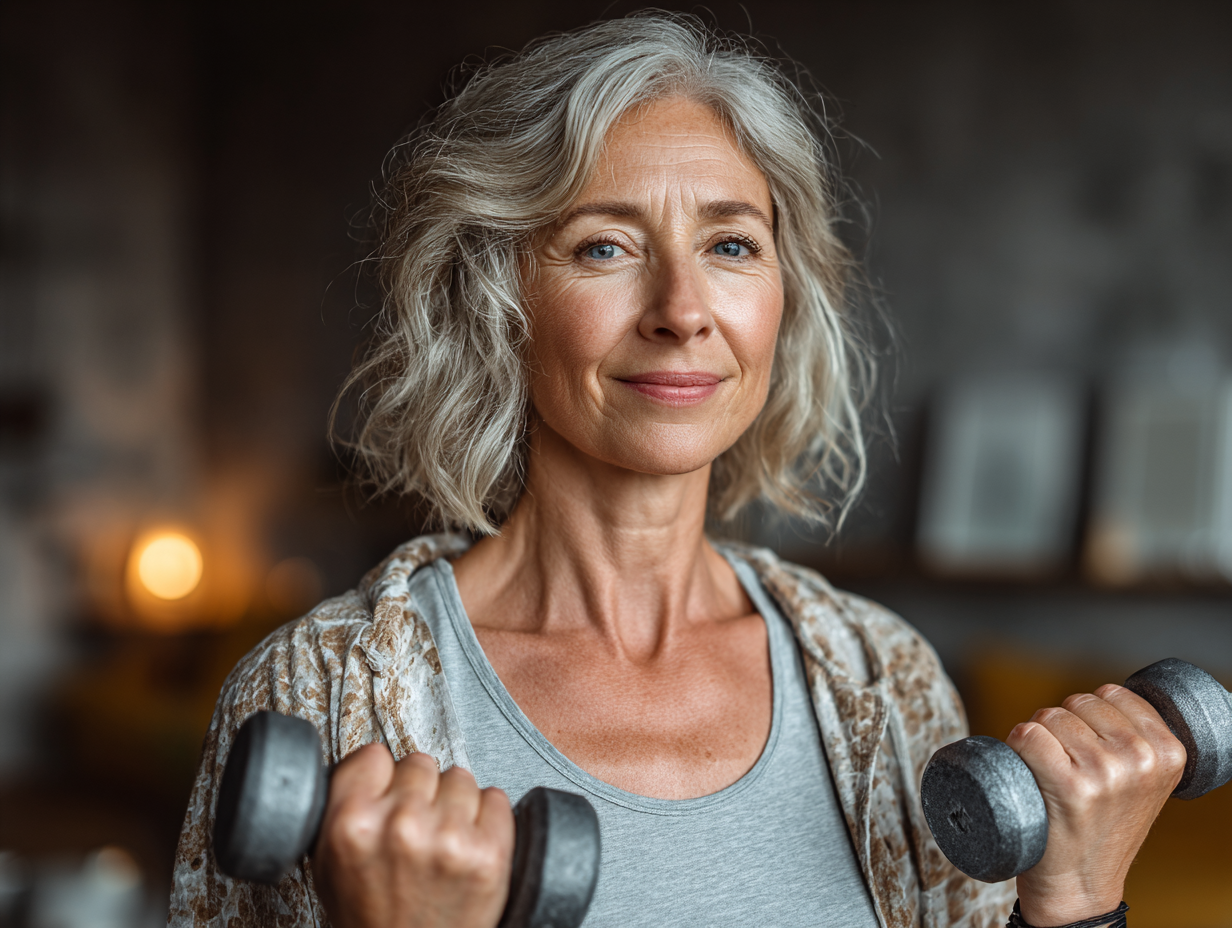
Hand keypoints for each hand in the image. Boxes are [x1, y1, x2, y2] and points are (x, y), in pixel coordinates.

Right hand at [311, 744, 514, 927]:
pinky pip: (496, 799)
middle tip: (417, 828)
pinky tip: (468, 844)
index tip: (389, 793)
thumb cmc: (371, 919)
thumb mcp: (329, 864)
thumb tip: (370, 761)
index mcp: (353, 823)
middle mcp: (400, 825)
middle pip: (421, 763)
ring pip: (460, 777)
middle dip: (420, 791)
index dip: (383, 775)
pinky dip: (487, 817)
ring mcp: (448, 838)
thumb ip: (343, 805)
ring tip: (442, 841)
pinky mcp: (489, 852)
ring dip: (455, 803)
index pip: (375, 755)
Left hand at [1008, 684, 1185, 925]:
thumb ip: (1135, 738)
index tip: (1089, 746)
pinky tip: (1027, 770)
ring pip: (1048, 716)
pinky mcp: (1070, 787)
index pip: (1111, 693)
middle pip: (1076, 702)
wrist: (1080, 884)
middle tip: (1065, 766)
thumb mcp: (1140, 781)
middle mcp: (1141, 759)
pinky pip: (1028, 735)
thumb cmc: (1102, 826)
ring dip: (1038, 737)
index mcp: (1168, 752)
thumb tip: (1103, 694)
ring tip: (1049, 774)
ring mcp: (1105, 773)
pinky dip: (1016, 745)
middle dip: (1062, 725)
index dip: (1088, 714)